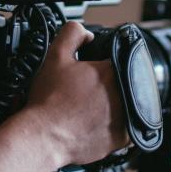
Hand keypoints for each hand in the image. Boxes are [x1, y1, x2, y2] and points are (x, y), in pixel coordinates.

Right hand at [23, 22, 128, 167]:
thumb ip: (72, 34)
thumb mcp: (55, 56)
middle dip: (106, 86)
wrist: (44, 137)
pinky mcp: (123, 138)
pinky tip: (95, 123)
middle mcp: (125, 94)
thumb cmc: (49, 102)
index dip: (101, 65)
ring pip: (125, 105)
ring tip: (88, 109)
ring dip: (112, 105)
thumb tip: (87, 34)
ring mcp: (126, 117)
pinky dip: (113, 125)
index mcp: (113, 71)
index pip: (116, 61)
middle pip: (121, 83)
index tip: (89, 75)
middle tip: (85, 93)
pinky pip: (125, 128)